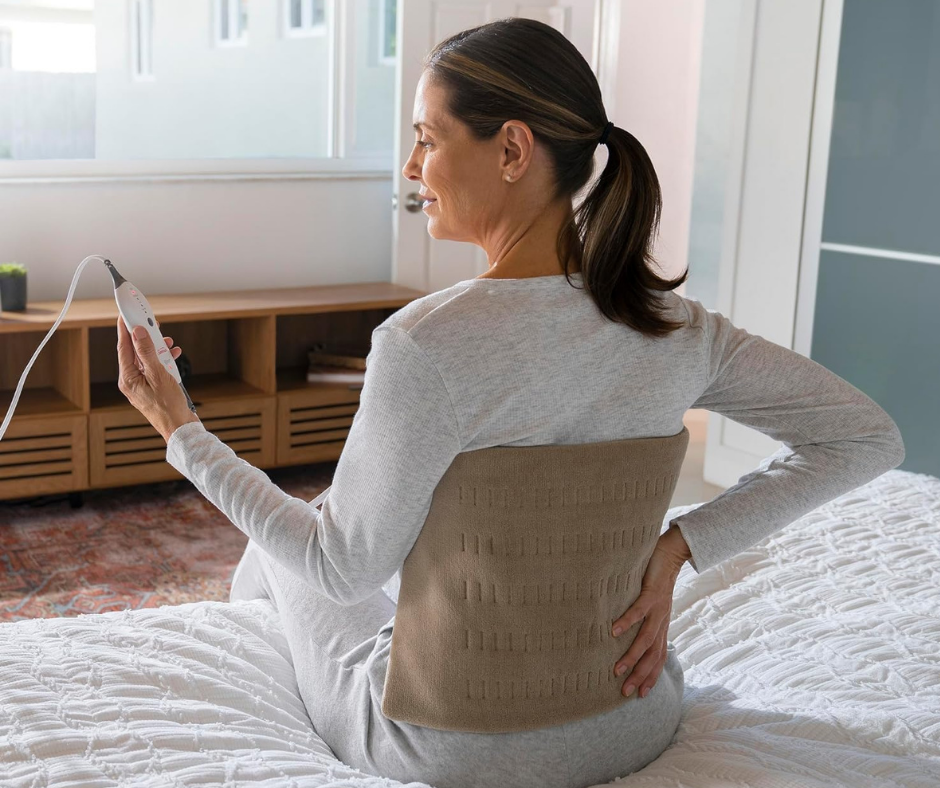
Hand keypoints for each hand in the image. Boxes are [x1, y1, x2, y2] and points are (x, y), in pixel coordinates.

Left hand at [116, 316, 199, 441]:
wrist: (179, 428)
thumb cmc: (169, 407)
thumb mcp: (159, 375)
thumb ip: (147, 352)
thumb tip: (138, 333)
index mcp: (128, 378)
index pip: (124, 347)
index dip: (125, 328)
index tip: (126, 313)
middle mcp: (131, 381)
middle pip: (135, 352)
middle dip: (145, 337)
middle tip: (152, 323)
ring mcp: (141, 385)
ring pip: (146, 359)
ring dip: (157, 349)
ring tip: (169, 343)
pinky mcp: (152, 388)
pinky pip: (154, 368)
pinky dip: (163, 360)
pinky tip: (173, 356)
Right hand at [610, 525, 689, 698]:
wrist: (672, 552)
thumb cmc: (656, 577)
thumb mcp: (651, 602)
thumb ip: (642, 617)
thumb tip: (625, 631)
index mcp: (662, 625)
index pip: (659, 658)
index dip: (651, 677)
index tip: (641, 695)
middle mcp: (662, 621)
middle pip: (654, 655)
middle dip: (641, 675)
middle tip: (626, 691)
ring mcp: (658, 608)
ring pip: (647, 638)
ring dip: (633, 656)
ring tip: (618, 669)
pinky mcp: (652, 593)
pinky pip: (639, 610)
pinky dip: (627, 622)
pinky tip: (613, 630)